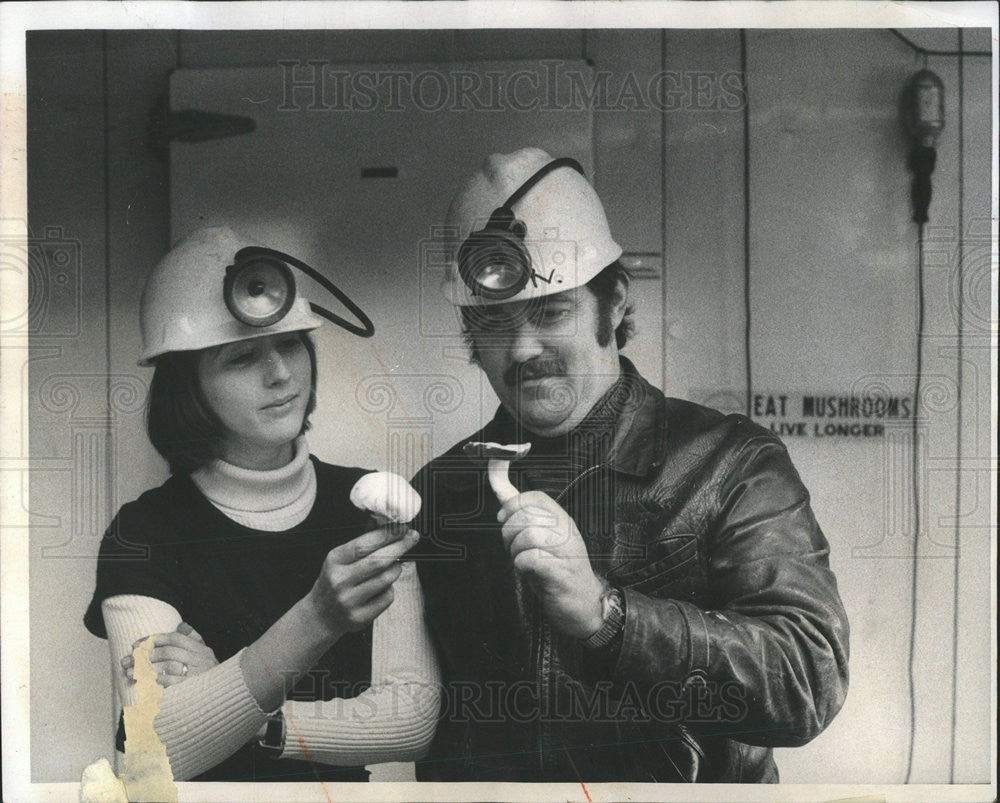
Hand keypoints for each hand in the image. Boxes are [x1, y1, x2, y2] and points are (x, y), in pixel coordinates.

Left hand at [121, 622, 218, 686]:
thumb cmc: (208, 675)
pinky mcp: (191, 690)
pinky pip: (170, 682)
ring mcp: (197, 674)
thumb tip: (181, 625)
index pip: (176, 638)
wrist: (221, 697)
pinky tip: (143, 682)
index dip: (155, 639)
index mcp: (201, 649)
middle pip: (169, 652)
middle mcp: (200, 659)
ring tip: (129, 672)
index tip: (137, 644)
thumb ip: (193, 639)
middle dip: (146, 655)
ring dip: (145, 669)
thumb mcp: (205, 654)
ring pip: (168, 666)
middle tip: (128, 659)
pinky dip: (155, 681)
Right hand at [306, 525, 418, 639]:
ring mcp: (349, 600)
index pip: (363, 545)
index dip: (386, 535)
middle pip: (378, 561)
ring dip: (396, 568)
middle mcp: (340, 581)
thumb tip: (389, 528)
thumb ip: (362, 545)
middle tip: (412, 538)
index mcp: (334, 561)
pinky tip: (383, 586)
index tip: (401, 527)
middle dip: (400, 546)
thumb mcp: (340, 559)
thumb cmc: (336, 580)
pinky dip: (390, 588)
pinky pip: (387, 597)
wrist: (321, 614)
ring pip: (386, 579)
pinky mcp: (360, 616)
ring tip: (394, 564)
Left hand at [498, 491, 604, 638]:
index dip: (513, 505)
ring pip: (528, 535)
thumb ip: (519, 511)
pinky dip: (521, 564)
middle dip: (509, 532)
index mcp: (562, 520)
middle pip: (527, 515)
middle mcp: (566, 532)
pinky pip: (530, 558)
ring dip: (515, 550)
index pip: (535, 497)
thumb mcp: (539, 537)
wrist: (584, 604)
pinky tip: (527, 570)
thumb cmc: (558, 570)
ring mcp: (565, 552)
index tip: (503, 518)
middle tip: (514, 548)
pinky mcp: (559, 573)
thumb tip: (497, 482)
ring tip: (522, 560)